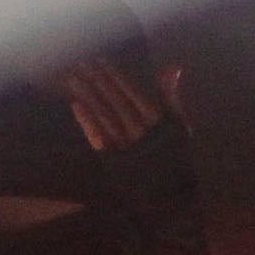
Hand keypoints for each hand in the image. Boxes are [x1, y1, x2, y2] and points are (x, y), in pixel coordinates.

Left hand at [50, 54, 182, 150]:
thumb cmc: (180, 157)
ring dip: (89, 96)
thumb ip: (173, 97)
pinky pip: (99, 138)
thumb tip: (173, 68)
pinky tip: (75, 104)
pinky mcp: (113, 161)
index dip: (116, 76)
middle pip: (115, 101)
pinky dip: (87, 121)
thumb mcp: (182, 126)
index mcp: (158, 120)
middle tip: (80, 61)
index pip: (134, 93)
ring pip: (105, 115)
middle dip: (98, 81)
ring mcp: (125, 146)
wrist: (174, 195)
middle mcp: (140, 130)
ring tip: (73, 77)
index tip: (101, 59)